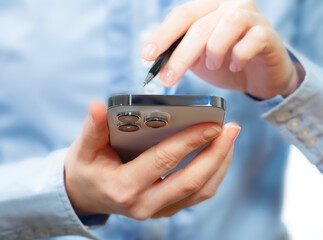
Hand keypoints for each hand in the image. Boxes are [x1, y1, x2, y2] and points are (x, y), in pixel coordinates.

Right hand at [64, 101, 239, 218]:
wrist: (86, 196)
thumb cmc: (86, 169)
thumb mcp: (83, 148)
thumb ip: (93, 127)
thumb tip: (98, 105)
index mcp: (123, 187)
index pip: (163, 161)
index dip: (189, 141)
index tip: (212, 124)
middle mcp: (144, 204)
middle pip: (191, 181)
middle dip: (216, 154)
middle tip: (231, 129)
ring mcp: (157, 210)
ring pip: (200, 191)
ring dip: (219, 164)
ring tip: (229, 139)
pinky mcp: (166, 209)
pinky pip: (197, 195)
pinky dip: (213, 174)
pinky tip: (218, 154)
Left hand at [142, 0, 301, 98]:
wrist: (259, 76)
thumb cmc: (226, 62)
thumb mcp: (198, 58)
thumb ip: (180, 52)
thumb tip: (154, 59)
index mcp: (209, 8)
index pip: (182, 16)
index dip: (163, 35)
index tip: (147, 56)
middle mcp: (230, 6)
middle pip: (199, 25)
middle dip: (180, 55)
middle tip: (167, 79)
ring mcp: (252, 17)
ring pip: (228, 24)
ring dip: (214, 50)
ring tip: (212, 66)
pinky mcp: (268, 34)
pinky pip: (254, 39)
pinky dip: (240, 55)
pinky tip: (234, 65)